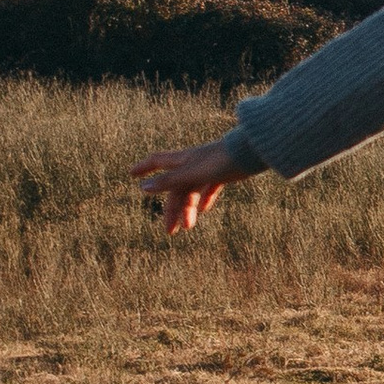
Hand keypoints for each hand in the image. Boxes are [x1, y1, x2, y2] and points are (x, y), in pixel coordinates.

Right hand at [133, 134, 252, 234]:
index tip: (131, 174)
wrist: (252, 152)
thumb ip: (169, 181)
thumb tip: (143, 187)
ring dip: (189, 208)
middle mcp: (193, 163)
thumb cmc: (221, 160)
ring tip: (188, 227)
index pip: (157, 162)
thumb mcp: (192, 173)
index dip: (144, 168)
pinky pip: (209, 187)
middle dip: (171, 209)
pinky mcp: (223, 172)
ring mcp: (208, 168)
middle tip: (169, 231)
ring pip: (192, 190)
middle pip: (176, 187)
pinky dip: (205, 198)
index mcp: (183, 160)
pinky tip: (205, 209)